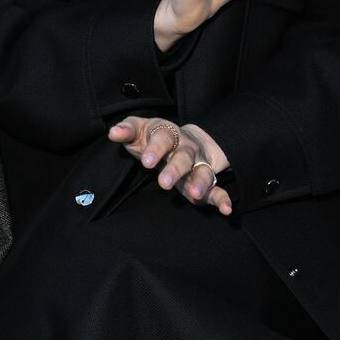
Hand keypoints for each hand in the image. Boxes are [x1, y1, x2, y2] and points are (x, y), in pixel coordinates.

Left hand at [109, 115, 232, 214]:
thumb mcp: (140, 130)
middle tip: (163, 183)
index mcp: (169, 134)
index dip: (156, 148)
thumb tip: (113, 133)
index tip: (147, 161)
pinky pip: (217, 189)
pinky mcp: (206, 182)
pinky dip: (222, 199)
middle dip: (175, 169)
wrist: (183, 140)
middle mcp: (187, 149)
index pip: (164, 137)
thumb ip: (126, 130)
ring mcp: (198, 165)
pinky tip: (226, 209)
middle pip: (184, 157)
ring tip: (195, 194)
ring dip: (201, 183)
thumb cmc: (154, 137)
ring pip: (203, 172)